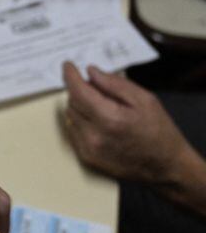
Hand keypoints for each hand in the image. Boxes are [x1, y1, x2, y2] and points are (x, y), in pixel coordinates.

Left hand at [61, 62, 197, 183]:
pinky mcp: (85, 158)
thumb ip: (115, 84)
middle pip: (72, 103)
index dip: (71, 76)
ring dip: (80, 107)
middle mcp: (94, 136)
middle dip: (81, 91)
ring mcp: (88, 149)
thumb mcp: (145, 100)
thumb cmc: (159, 132)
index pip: (79, 92)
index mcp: (110, 119)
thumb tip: (91, 72)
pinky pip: (73, 132)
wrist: (165, 166)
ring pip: (71, 117)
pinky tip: (100, 123)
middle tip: (98, 89)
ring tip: (104, 109)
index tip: (68, 66)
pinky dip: (81, 122)